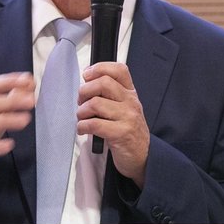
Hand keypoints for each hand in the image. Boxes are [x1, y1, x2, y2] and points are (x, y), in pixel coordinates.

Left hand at [78, 61, 149, 186]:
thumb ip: (110, 94)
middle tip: (81, 102)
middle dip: (84, 91)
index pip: (119, 70)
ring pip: (95, 104)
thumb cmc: (127, 130)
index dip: (100, 68)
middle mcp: (130, 102)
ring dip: (81, 112)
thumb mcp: (125, 108)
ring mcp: (127, 117)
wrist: (142, 156)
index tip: (87, 75)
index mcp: (130, 93)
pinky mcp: (120, 133)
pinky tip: (83, 130)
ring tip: (82, 118)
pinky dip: (82, 126)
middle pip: (103, 83)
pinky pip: (93, 124)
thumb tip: (86, 83)